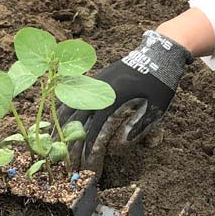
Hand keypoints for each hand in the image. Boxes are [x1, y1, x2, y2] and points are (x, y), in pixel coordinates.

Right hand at [57, 30, 191, 176]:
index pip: (95, 127)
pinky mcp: (96, 78)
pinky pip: (73, 94)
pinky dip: (64, 107)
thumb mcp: (157, 104)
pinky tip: (59, 118)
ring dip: (61, 124)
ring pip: (70, 105)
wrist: (158, 54)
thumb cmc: (159, 81)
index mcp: (114, 98)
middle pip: (77, 118)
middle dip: (71, 140)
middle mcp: (100, 90)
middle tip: (66, 158)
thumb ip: (141, 124)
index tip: (84, 162)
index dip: (88, 146)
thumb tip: (123, 143)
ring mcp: (96, 82)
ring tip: (55, 141)